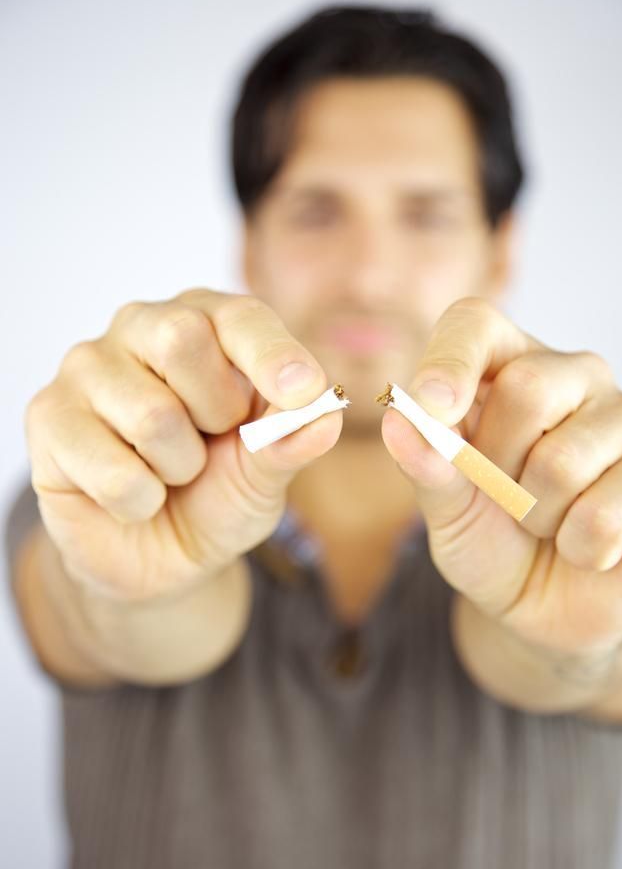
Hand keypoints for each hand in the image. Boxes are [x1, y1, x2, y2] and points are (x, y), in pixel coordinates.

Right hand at [24, 288, 341, 601]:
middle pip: (183, 340)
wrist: (160, 552)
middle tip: (210, 440)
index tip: (304, 391)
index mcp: (206, 322)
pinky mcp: (49, 416)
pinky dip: (140, 502)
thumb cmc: (218, 493)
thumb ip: (292, 441)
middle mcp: (141, 327)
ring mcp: (86, 367)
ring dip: (178, 469)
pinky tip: (132, 496)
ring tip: (169, 473)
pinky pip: (114, 471)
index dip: (273, 354)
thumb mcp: (266, 472)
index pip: (240, 316)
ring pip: (151, 415)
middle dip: (216, 413)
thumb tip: (325, 415)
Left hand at [381, 296, 621, 655]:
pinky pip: (604, 512)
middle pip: (526, 389)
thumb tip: (400, 422)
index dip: (450, 361)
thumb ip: (427, 466)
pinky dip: (582, 549)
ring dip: (539, 517)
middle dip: (498, 469)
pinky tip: (593, 546)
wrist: (549, 607)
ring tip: (551, 524)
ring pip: (562, 461)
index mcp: (508, 365)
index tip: (430, 407)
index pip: (474, 325)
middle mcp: (575, 376)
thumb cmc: (494, 542)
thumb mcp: (447, 510)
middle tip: (509, 500)